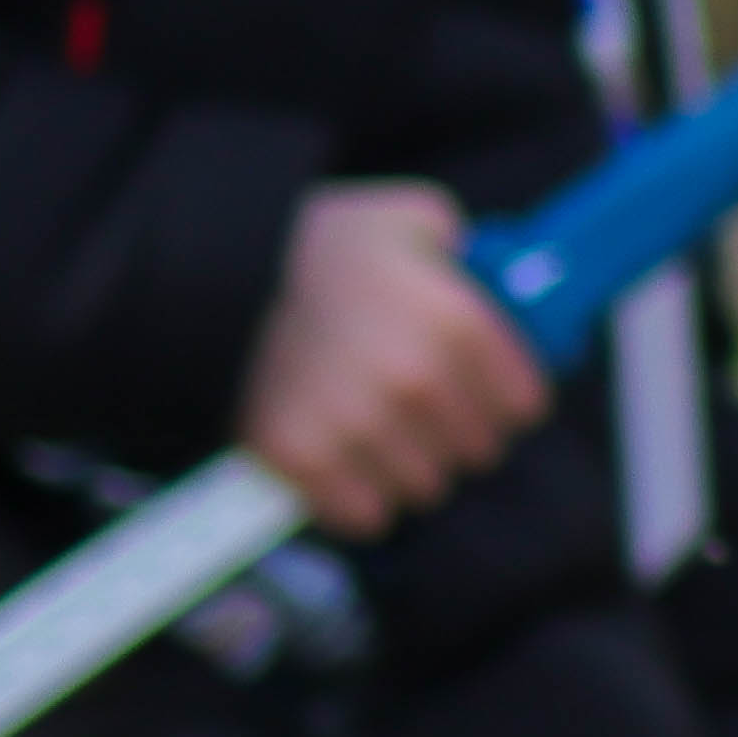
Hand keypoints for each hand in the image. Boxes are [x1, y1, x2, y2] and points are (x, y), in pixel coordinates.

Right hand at [234, 179, 549, 535]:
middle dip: (453, 432)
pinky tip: (339, 458)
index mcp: (458, 324)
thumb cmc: (321, 245)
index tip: (476, 389)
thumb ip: (472, 252)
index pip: (525, 408)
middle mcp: (419, 383)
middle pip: (478, 453)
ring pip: (425, 488)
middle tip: (414, 405)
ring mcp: (361, 428)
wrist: (212, 277)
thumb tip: (504, 278)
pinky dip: (356, 498)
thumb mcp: (412, 218)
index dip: (502, 398)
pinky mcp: (304, 464)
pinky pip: (367, 517)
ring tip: (370, 426)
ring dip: (405, 466)